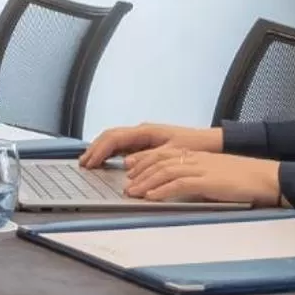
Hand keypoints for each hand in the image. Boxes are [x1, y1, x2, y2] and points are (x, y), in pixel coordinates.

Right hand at [79, 122, 223, 167]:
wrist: (211, 143)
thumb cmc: (195, 145)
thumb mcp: (172, 153)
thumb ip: (149, 158)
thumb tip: (127, 164)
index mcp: (146, 131)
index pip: (114, 138)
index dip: (100, 150)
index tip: (90, 162)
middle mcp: (142, 131)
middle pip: (110, 137)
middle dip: (95, 149)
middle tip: (83, 163)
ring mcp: (143, 137)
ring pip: (115, 140)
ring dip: (101, 150)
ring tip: (90, 162)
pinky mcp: (147, 144)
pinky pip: (123, 146)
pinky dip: (111, 153)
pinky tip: (106, 161)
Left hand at [122, 146, 282, 206]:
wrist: (266, 178)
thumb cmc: (243, 179)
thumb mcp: (215, 174)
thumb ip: (197, 177)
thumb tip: (180, 187)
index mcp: (197, 155)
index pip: (163, 154)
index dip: (144, 161)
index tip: (131, 170)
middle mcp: (195, 158)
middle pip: (159, 160)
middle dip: (140, 172)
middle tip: (126, 184)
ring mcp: (201, 168)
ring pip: (164, 171)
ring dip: (145, 183)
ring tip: (132, 192)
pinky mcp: (207, 181)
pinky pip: (179, 183)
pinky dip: (161, 190)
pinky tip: (151, 197)